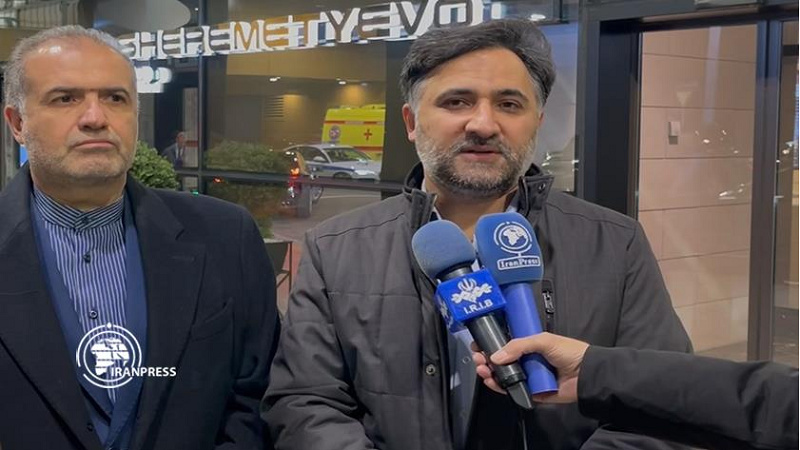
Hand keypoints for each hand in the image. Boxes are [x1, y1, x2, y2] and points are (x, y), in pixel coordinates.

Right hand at [471, 332, 588, 403]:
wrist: (587, 375)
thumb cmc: (568, 352)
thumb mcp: (542, 340)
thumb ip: (518, 346)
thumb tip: (495, 356)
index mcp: (529, 346)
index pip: (504, 344)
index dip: (490, 343)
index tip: (478, 343)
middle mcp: (526, 361)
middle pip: (499, 361)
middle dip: (485, 358)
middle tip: (478, 357)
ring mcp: (527, 377)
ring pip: (502, 376)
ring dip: (489, 372)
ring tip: (483, 369)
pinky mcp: (530, 392)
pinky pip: (511, 390)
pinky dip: (499, 387)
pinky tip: (491, 381)